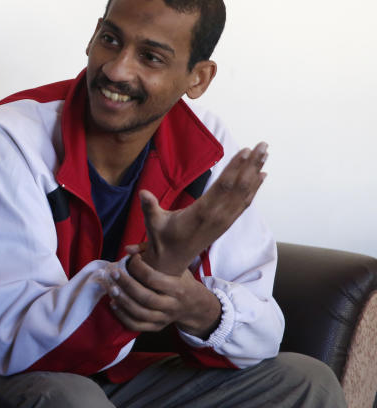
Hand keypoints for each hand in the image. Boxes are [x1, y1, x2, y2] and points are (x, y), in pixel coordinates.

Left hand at [98, 252, 221, 337]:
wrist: (195, 306)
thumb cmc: (181, 280)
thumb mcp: (176, 265)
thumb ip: (152, 253)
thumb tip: (128, 250)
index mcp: (178, 288)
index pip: (154, 279)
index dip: (139, 268)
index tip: (131, 259)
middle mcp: (172, 305)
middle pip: (146, 298)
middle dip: (126, 285)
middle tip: (113, 273)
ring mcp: (164, 318)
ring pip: (140, 313)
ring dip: (122, 301)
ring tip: (111, 288)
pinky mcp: (157, 327)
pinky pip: (137, 326)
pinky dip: (122, 316)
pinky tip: (113, 304)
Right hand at [139, 142, 267, 275]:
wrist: (172, 262)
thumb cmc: (162, 239)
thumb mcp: (153, 223)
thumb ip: (149, 207)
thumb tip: (143, 193)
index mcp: (203, 212)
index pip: (223, 187)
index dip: (235, 168)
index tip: (245, 151)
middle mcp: (218, 215)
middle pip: (239, 186)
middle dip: (252, 165)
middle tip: (263, 145)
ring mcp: (224, 220)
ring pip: (245, 193)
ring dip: (255, 173)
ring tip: (265, 154)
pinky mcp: (226, 223)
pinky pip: (244, 203)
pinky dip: (254, 189)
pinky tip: (261, 176)